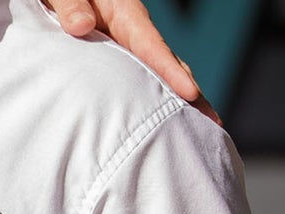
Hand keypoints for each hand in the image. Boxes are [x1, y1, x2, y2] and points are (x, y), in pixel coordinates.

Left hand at [42, 0, 211, 116]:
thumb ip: (72, 5)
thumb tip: (81, 26)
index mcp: (125, 15)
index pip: (152, 46)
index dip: (171, 71)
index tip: (191, 93)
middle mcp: (134, 33)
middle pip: (168, 65)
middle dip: (191, 94)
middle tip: (212, 123)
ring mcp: (128, 48)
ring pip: (157, 76)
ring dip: (177, 102)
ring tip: (197, 131)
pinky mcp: (118, 59)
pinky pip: (139, 80)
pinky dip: (153, 100)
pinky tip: (161, 122)